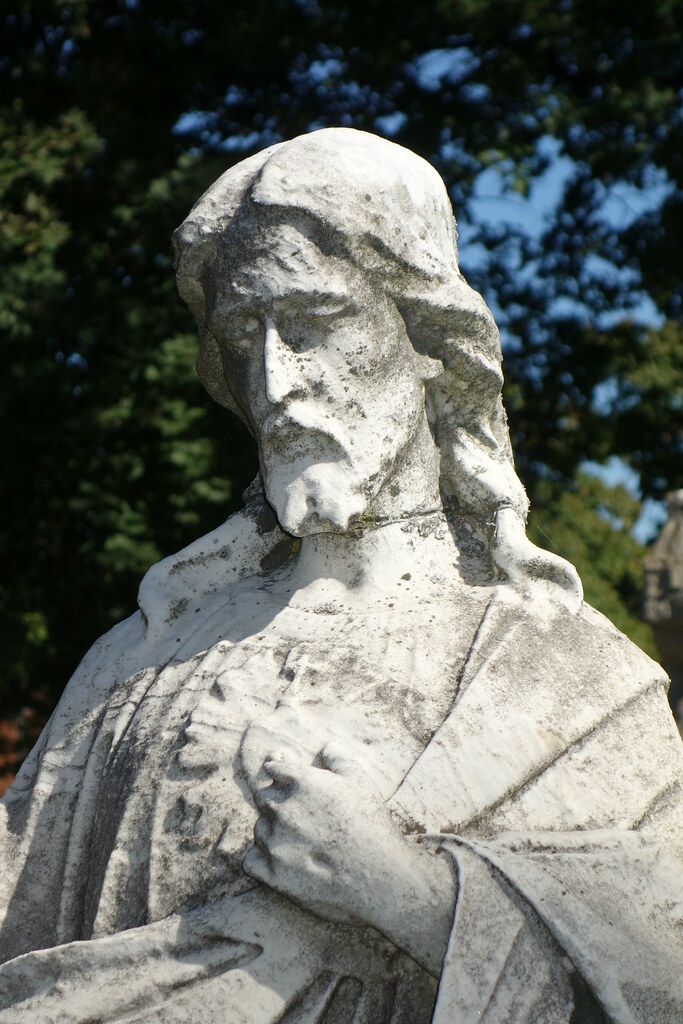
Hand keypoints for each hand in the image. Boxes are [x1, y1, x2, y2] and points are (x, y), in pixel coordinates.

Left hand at [242, 743, 455, 974]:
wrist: (377, 876)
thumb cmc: (371, 825)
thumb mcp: (360, 781)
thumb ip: (339, 759)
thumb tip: (326, 747)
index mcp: (301, 782)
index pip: (274, 766)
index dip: (277, 767)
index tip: (278, 771)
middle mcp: (282, 809)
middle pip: (264, 797)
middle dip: (275, 801)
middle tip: (294, 811)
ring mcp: (275, 842)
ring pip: (260, 829)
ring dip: (271, 831)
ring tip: (295, 840)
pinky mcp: (272, 874)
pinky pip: (251, 861)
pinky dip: (260, 859)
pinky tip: (276, 860)